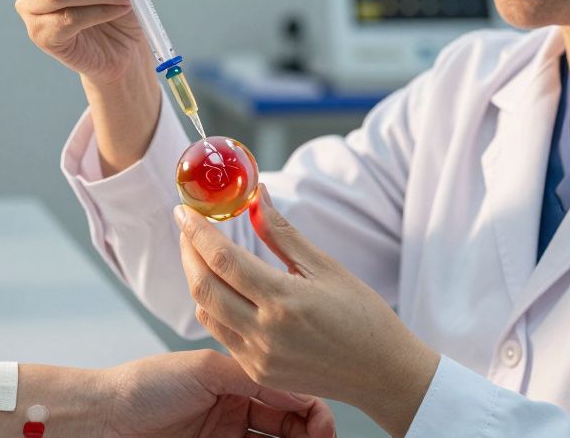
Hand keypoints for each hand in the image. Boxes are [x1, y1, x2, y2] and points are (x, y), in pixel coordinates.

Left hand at [98, 350, 336, 437]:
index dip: (314, 412)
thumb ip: (253, 377)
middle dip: (312, 437)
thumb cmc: (146, 386)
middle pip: (290, 429)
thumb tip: (301, 393)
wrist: (102, 420)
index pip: (290, 396)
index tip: (326, 430)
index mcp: (238, 383)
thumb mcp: (205, 369)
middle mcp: (237, 413)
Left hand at [175, 185, 439, 436]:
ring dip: (197, 279)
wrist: (383, 374)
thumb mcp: (326, 267)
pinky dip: (214, 306)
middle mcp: (265, 333)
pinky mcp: (257, 372)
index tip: (185, 211)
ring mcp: (258, 357)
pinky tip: (225, 288)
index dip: (198, 231)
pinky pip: (220, 334)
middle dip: (188, 252)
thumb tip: (257, 195)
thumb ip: (282, 233)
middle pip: (203, 286)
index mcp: (285, 301)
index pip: (224, 259)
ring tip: (204, 254)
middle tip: (188, 228)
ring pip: (205, 312)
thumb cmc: (363, 316)